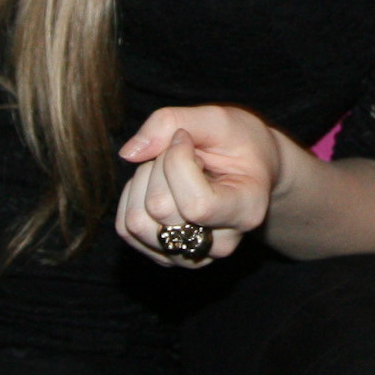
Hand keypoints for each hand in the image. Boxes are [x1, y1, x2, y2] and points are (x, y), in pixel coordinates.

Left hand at [115, 107, 283, 267]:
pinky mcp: (164, 255)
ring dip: (141, 182)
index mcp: (246, 211)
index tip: (185, 137)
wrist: (249, 168)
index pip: (196, 204)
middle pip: (160, 208)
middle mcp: (220, 244)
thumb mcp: (218, 119)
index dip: (177, 162)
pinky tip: (156, 183)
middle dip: (158, 165)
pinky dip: (131, 196)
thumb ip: (173, 122)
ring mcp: (190, 255)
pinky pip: (125, 228)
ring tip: (168, 170)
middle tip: (181, 151)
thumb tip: (128, 153)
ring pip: (136, 222)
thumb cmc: (239, 142)